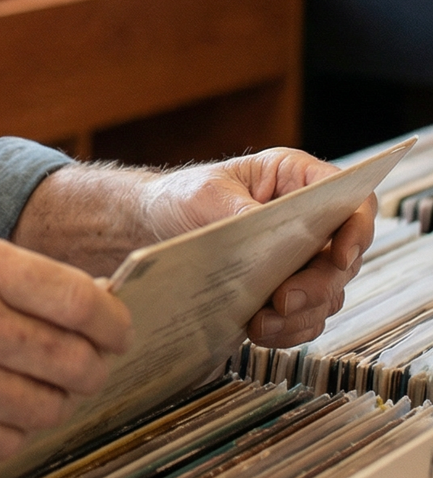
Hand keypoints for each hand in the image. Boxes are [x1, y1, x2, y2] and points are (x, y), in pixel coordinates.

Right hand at [0, 224, 132, 459]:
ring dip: (51, 399)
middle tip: (83, 362)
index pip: (78, 301)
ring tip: (28, 381)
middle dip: (90, 365)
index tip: (116, 330)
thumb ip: (10, 271)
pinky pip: (8, 441)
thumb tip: (89, 300)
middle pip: (73, 360)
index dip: (112, 322)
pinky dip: (13, 428)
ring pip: (46, 406)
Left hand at [143, 148, 373, 347]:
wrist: (153, 225)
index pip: (352, 201)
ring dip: (301, 314)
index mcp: (295, 179)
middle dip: (318, 285)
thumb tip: (272, 238)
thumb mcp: (206, 194)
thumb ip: (241, 212)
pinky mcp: (287, 288)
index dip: (357, 229)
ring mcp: (301, 257)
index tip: (339, 256)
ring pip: (329, 294)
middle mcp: (309, 220)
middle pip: (344, 258)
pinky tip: (260, 330)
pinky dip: (289, 329)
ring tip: (262, 322)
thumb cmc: (182, 195)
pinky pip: (306, 317)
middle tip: (284, 300)